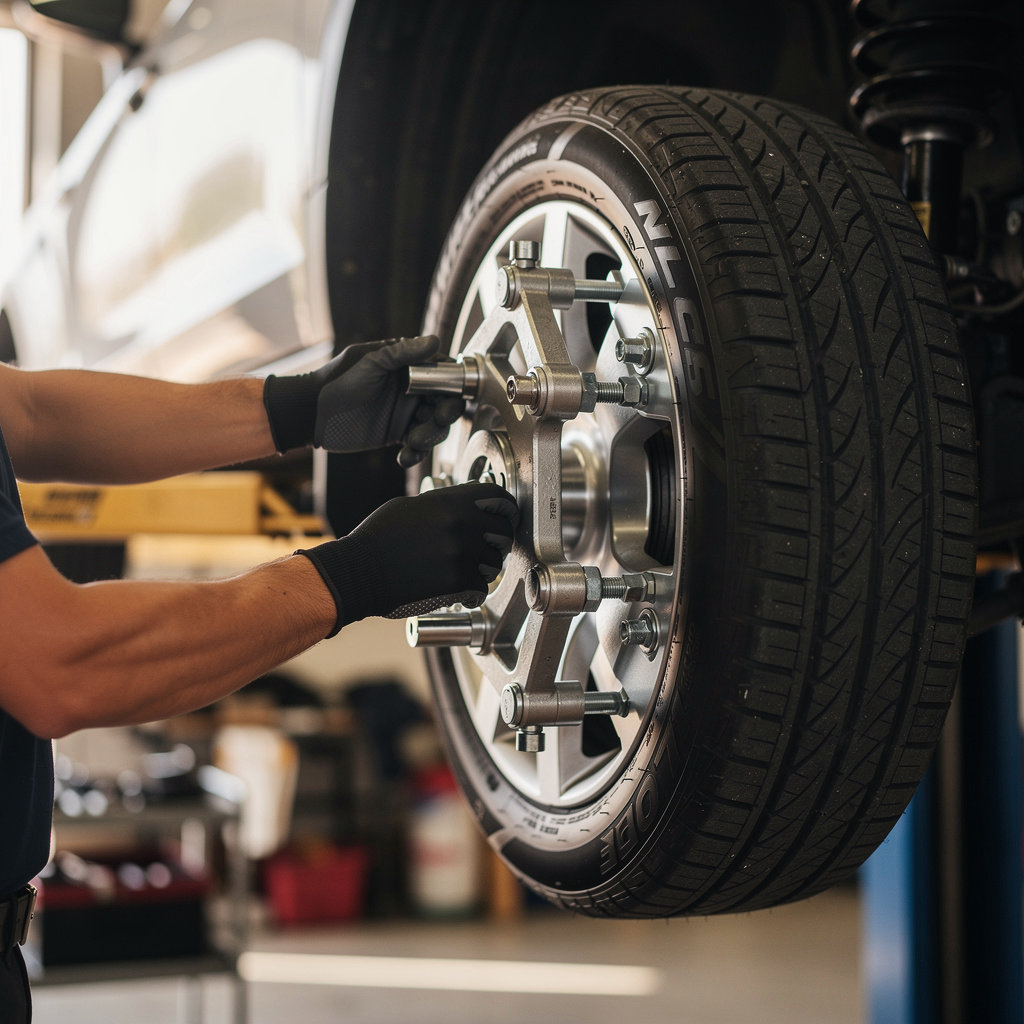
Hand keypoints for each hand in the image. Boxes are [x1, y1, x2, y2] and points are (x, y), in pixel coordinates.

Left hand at [263, 336, 463, 465]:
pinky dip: (416, 454)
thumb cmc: (337, 381)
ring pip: (434, 427)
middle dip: (443, 416)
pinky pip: (417, 446)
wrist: (311, 413)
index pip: (443, 375)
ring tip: (413, 443)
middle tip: (434, 422)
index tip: (449, 400)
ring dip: (430, 437)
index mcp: (408, 368)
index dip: (452, 388)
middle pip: (444, 404)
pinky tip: (404, 458)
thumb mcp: (370, 363)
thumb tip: (434, 341)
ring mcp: (404, 413)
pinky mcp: (396, 434)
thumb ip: (402, 353)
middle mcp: (411, 390)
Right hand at [298, 482, 517, 634]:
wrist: (359, 571)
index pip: (498, 497)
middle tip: (485, 549)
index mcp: (450, 502)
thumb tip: (462, 504)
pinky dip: (472, 592)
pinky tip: (460, 591)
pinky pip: (481, 587)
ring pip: (495, 563)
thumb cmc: (376, 539)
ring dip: (484, 569)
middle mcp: (460, 525)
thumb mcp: (408, 506)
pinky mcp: (456, 581)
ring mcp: (460, 554)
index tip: (505, 516)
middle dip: (497, 542)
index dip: (505, 508)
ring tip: (465, 571)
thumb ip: (441, 504)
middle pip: (503, 531)